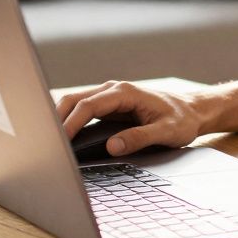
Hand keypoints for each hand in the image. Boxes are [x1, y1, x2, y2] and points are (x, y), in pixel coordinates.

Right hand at [55, 80, 205, 156]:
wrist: (193, 111)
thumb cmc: (182, 120)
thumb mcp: (167, 132)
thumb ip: (140, 138)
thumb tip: (113, 146)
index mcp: (125, 93)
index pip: (89, 106)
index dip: (71, 123)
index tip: (59, 141)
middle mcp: (113, 91)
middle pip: (73, 100)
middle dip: (55, 119)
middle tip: (44, 143)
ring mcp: (109, 97)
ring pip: (74, 104)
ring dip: (58, 120)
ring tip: (47, 143)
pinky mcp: (108, 106)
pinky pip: (81, 111)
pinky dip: (68, 122)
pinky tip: (61, 140)